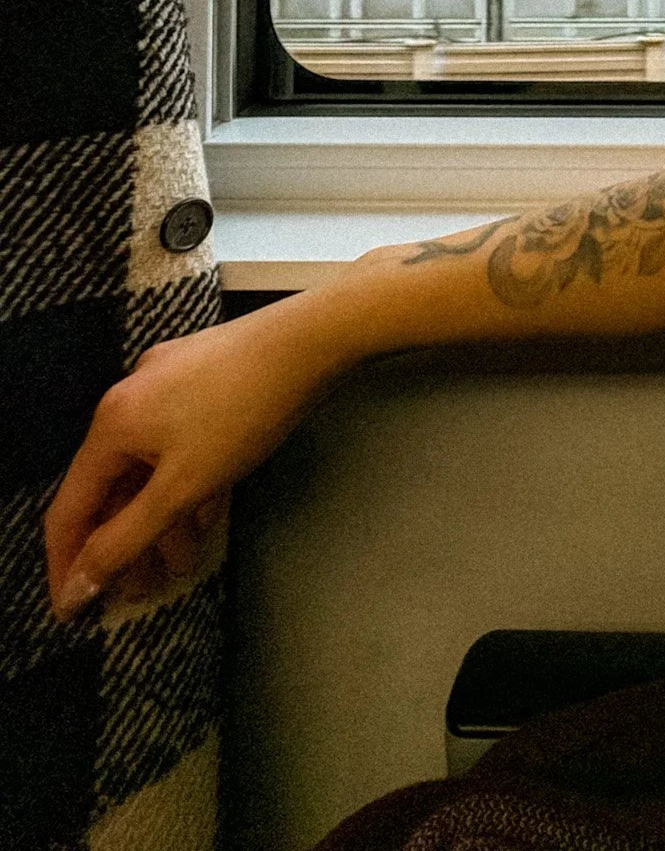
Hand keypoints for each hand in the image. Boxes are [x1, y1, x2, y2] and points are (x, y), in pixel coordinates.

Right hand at [43, 297, 346, 621]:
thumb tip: (77, 585)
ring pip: (149, 466)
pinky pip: (178, 443)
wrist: (310, 339)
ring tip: (180, 563)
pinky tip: (207, 513)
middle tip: (140, 593)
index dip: (67, 565)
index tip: (72, 614)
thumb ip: (127, 537)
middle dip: (124, 544)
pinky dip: (185, 483)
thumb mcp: (183, 487)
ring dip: (160, 519)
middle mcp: (128, 398)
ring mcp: (166, 381)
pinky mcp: (202, 375)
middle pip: (111, 488)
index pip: (68, 510)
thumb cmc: (243, 414)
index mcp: (111, 424)